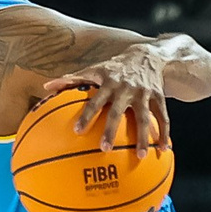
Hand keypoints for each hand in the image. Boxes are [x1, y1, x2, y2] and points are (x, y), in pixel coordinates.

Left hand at [45, 47, 169, 157]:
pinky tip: (164, 149)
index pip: (95, 100)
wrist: (148, 55)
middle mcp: (126, 89)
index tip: (77, 131)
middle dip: (111, 130)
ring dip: (143, 137)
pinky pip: (163, 117)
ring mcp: (144, 94)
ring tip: (141, 156)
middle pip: (118, 112)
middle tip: (104, 148)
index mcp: (109, 83)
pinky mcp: (159, 97)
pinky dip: (164, 133)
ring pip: (144, 118)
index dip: (87, 114)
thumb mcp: (94, 69)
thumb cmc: (115, 67)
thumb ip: (71, 79)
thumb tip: (46, 86)